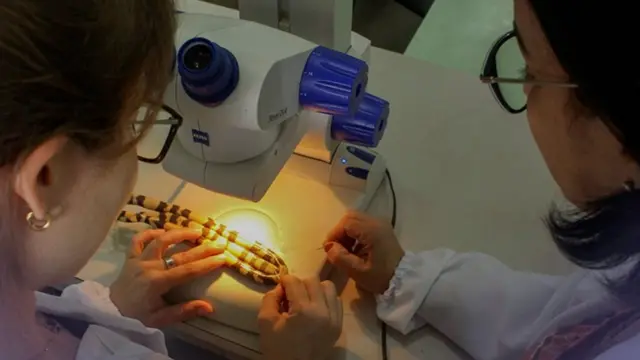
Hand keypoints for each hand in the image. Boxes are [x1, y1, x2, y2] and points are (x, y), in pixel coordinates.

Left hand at [110, 228, 225, 327]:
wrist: (110, 313)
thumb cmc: (136, 317)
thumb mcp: (160, 320)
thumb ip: (183, 312)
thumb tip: (208, 307)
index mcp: (157, 283)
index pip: (188, 271)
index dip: (207, 264)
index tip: (223, 258)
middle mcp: (148, 267)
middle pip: (180, 254)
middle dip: (202, 249)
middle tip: (218, 244)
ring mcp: (138, 260)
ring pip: (160, 240)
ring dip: (179, 233)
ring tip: (196, 231)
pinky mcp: (129, 257)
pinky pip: (138, 240)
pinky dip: (150, 233)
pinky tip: (163, 231)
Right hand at [258, 276, 341, 359]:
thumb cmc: (278, 348)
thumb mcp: (265, 322)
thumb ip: (270, 298)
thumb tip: (280, 287)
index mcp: (304, 311)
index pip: (294, 281)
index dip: (284, 282)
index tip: (280, 290)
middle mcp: (324, 312)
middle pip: (313, 280)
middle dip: (299, 284)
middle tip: (291, 296)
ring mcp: (334, 318)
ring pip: (328, 287)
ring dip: (315, 289)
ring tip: (305, 300)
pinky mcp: (339, 325)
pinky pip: (336, 301)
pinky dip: (326, 300)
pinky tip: (315, 309)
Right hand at [324, 211, 404, 293]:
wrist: (404, 279)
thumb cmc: (381, 276)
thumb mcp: (358, 272)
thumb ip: (340, 258)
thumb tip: (329, 247)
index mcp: (372, 231)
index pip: (346, 223)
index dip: (334, 234)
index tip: (329, 249)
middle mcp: (377, 222)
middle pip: (350, 217)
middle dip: (340, 231)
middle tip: (337, 248)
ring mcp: (381, 224)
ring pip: (356, 219)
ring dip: (347, 232)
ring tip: (346, 250)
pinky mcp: (382, 228)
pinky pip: (363, 224)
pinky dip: (355, 233)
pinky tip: (355, 248)